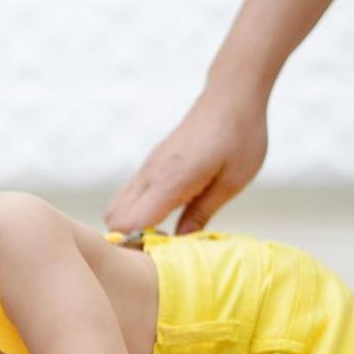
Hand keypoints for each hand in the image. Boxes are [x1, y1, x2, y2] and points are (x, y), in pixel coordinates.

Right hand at [106, 82, 268, 234]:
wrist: (231, 97)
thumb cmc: (240, 137)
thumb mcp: (231, 182)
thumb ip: (202, 215)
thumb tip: (180, 244)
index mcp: (171, 180)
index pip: (130, 223)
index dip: (138, 246)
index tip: (161, 256)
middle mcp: (150, 174)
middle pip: (114, 218)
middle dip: (129, 239)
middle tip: (160, 250)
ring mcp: (147, 168)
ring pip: (116, 207)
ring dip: (131, 226)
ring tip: (162, 234)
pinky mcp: (150, 165)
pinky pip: (129, 196)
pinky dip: (136, 212)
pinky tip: (163, 217)